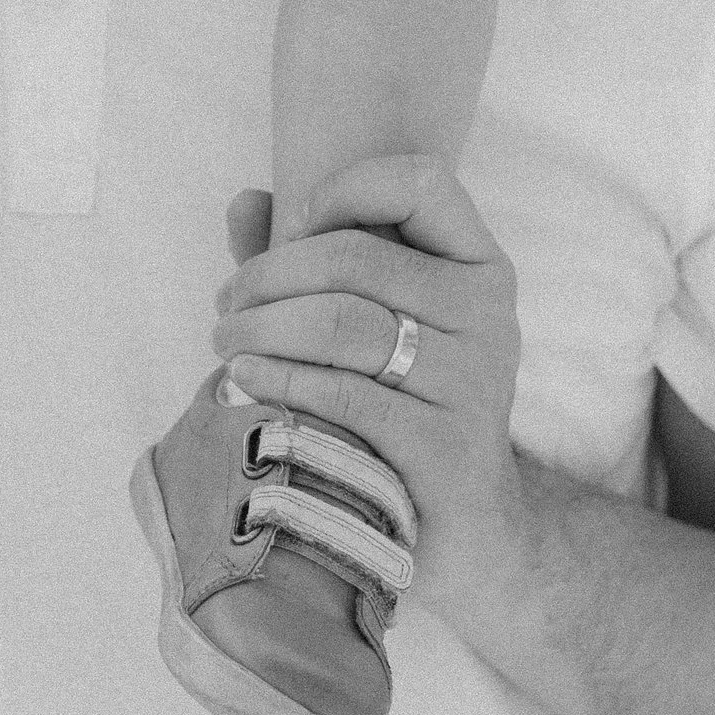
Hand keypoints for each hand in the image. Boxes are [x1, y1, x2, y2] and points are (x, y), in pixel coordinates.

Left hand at [211, 154, 528, 624]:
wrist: (467, 532)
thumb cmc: (402, 405)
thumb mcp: (370, 321)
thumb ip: (308, 259)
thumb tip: (243, 203)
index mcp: (480, 268)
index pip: (424, 182)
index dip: (348, 187)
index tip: (296, 223)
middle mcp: (489, 316)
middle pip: (354, 258)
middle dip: (268, 275)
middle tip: (225, 303)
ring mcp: (473, 384)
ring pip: (340, 324)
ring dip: (261, 328)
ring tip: (226, 343)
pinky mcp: (443, 449)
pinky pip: (341, 394)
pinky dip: (279, 380)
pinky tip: (245, 382)